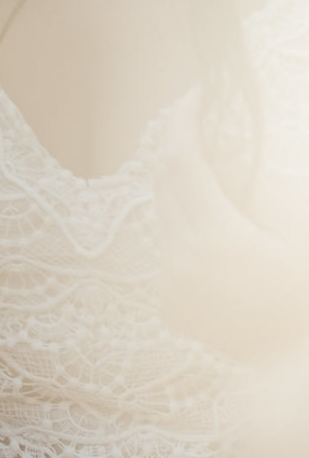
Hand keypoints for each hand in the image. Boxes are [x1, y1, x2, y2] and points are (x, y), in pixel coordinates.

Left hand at [154, 99, 308, 360]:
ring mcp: (172, 288)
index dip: (184, 120)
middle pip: (164, 182)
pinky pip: (166, 248)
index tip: (196, 94)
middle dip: (178, 143)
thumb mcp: (296, 233)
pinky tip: (208, 217)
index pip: (180, 160)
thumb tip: (235, 148)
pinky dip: (182, 223)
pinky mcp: (170, 307)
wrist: (296, 363)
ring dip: (180, 185)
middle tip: (198, 115)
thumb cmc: (303, 295)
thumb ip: (265, 191)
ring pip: (162, 214)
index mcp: (217, 240)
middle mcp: (183, 262)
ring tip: (209, 164)